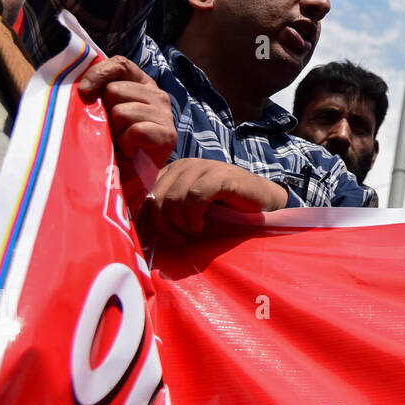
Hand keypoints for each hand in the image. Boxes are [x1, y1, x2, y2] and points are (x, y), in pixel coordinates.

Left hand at [78, 56, 175, 169]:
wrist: (132, 178)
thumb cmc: (114, 142)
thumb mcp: (104, 112)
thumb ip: (98, 93)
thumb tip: (82, 88)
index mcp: (141, 84)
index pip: (120, 64)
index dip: (99, 73)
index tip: (84, 91)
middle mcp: (157, 95)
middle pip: (115, 89)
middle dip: (105, 112)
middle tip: (112, 130)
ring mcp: (165, 114)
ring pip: (122, 112)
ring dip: (115, 132)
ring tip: (121, 142)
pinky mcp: (167, 134)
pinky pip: (135, 131)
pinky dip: (126, 144)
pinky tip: (130, 151)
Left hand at [138, 159, 288, 244]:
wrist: (262, 203)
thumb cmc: (225, 209)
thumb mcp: (191, 208)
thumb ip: (170, 209)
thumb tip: (142, 228)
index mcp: (174, 171)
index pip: (148, 192)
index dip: (150, 217)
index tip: (160, 237)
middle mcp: (185, 165)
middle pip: (158, 196)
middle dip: (164, 224)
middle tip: (178, 239)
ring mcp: (203, 167)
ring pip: (174, 198)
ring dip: (180, 223)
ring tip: (192, 232)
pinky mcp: (220, 175)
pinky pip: (195, 197)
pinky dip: (194, 217)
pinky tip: (201, 226)